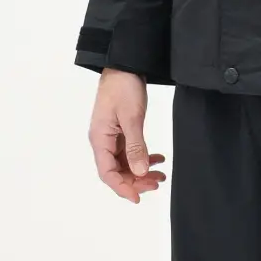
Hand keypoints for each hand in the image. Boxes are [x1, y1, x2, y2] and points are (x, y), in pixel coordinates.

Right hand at [87, 68, 166, 203]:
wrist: (125, 62)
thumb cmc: (124, 86)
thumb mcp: (132, 117)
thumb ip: (135, 146)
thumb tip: (139, 172)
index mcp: (99, 139)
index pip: (107, 173)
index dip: (122, 188)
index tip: (138, 197)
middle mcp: (103, 140)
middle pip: (116, 170)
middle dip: (136, 180)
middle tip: (157, 183)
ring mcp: (111, 134)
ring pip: (125, 162)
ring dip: (141, 170)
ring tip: (161, 174)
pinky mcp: (121, 128)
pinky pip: (130, 150)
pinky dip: (143, 156)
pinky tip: (158, 158)